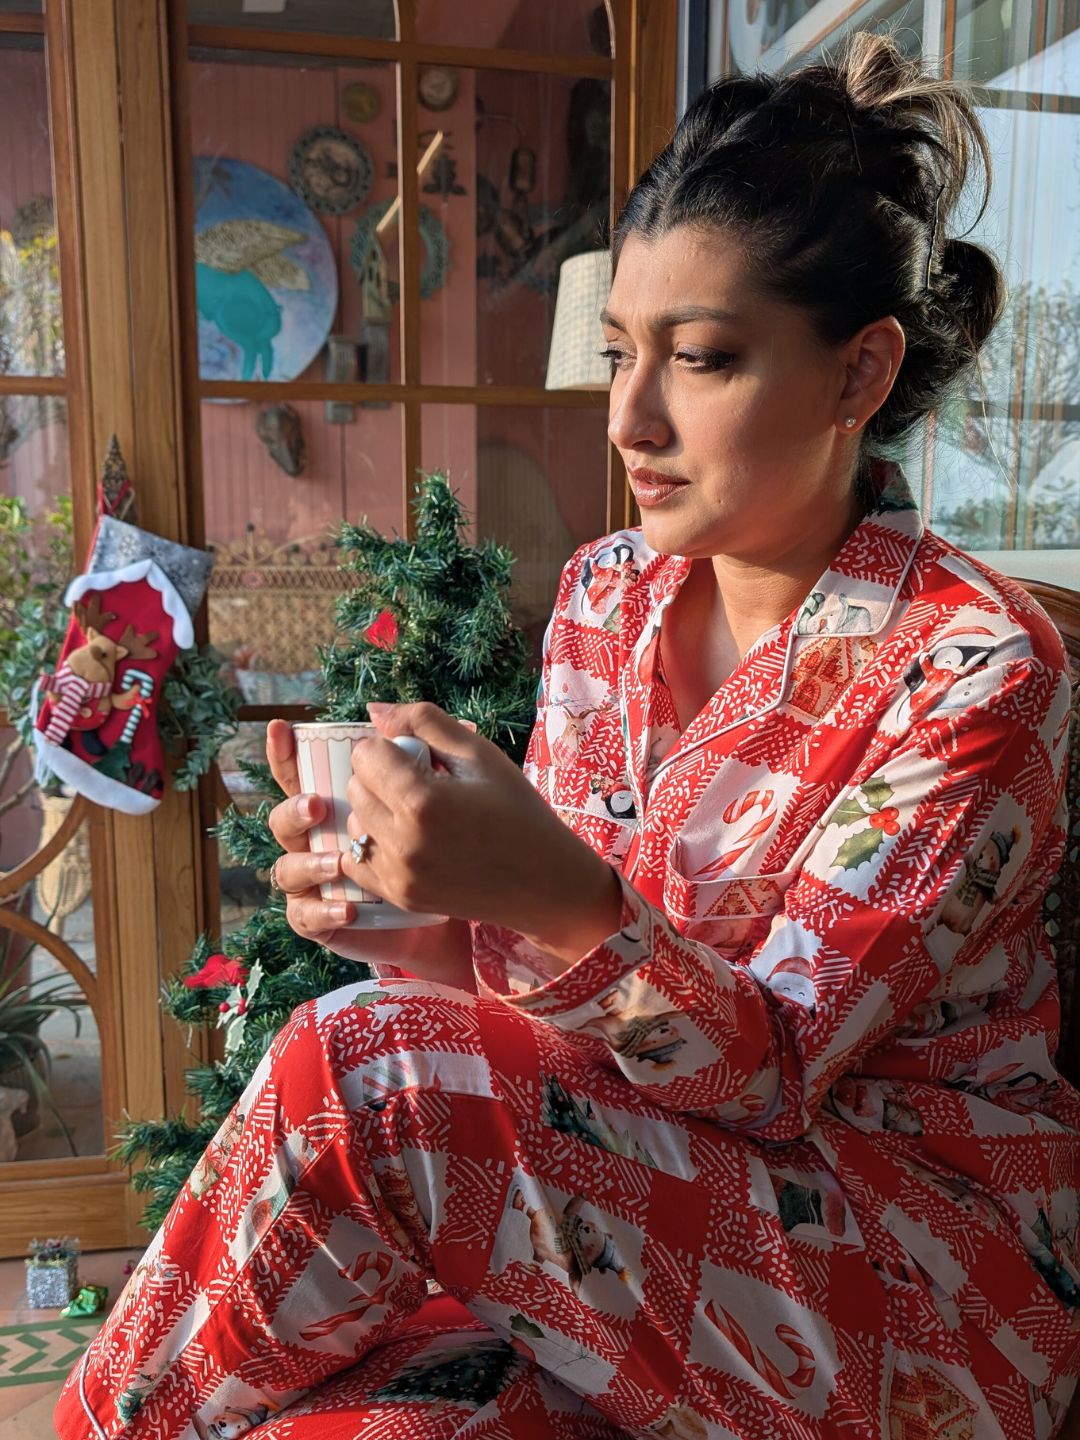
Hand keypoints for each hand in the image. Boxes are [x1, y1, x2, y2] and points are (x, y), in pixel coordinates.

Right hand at [265, 719, 473, 982]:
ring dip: (307, 863)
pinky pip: (307, 918)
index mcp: (344, 799)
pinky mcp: (331, 921)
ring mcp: (323, 881)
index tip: (282, 729)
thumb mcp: (454, 774)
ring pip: (287, 869)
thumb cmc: (465, 829)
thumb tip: (375, 711)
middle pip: (285, 820)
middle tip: (319, 805)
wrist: (479, 898)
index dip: (285, 753)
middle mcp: (325, 838)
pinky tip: (348, 908)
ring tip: (335, 862)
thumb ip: (421, 736)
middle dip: (295, 811)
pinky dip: (320, 912)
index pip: (302, 774)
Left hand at [344, 702, 622, 968]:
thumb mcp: (479, 755)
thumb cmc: (518, 810)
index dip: (390, 748)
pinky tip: (406, 842)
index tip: (420, 758)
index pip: (364, 755)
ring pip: (355, 824)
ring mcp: (398, 875)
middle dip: (381, 778)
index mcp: (422, 801)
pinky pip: (357, 861)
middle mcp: (402, 842)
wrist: (544, 881)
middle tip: (423, 786)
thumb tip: (375, 711)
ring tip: (417, 816)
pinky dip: (373, 846)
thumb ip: (424, 723)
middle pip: (356, 788)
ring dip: (376, 812)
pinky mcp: (399, 897)